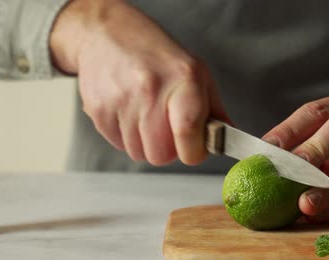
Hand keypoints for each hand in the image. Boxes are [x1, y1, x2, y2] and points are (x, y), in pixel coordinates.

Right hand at [49, 0, 230, 164]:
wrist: (108, 35)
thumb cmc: (157, 56)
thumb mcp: (197, 73)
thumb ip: (215, 111)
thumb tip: (229, 139)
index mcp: (184, 81)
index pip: (188, 134)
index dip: (193, 151)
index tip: (194, 148)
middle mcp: (151, 89)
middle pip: (160, 155)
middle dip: (167, 149)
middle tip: (167, 128)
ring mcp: (121, 99)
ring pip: (139, 153)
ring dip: (145, 142)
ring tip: (146, 114)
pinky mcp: (98, 109)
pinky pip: (118, 144)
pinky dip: (126, 135)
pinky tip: (129, 111)